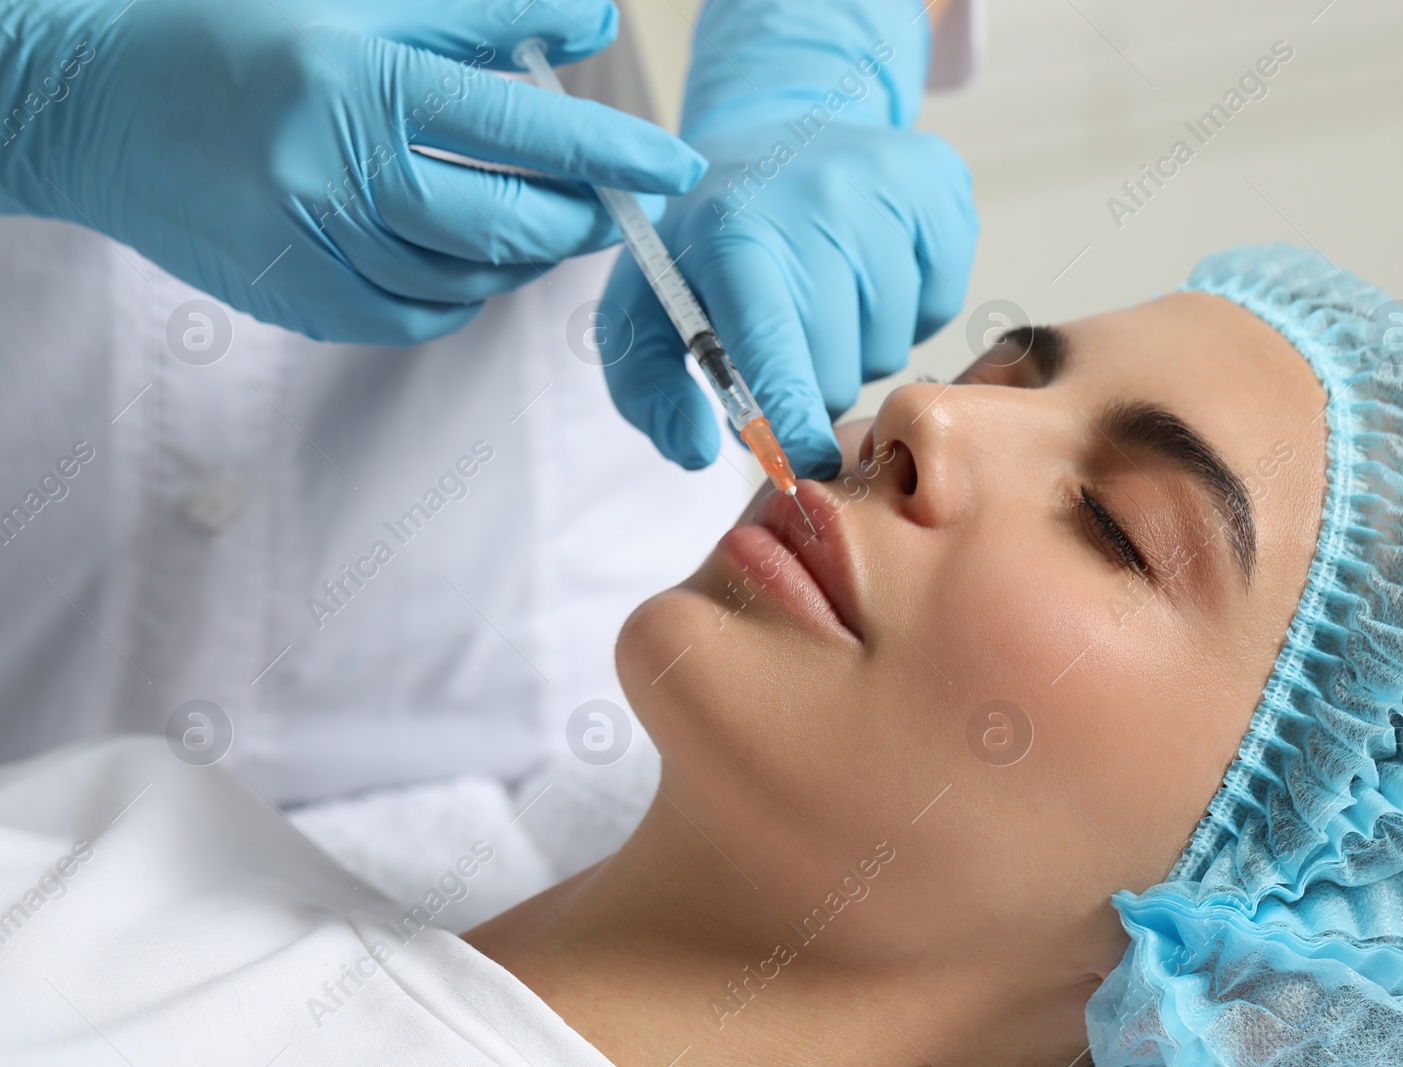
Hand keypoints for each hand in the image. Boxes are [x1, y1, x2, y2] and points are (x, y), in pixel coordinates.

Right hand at [0, 0, 706, 344]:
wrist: (94, 108)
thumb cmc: (234, 34)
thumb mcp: (357, 1)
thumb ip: (485, 16)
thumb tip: (594, 27)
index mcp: (359, 87)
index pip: (521, 133)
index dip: (613, 155)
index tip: (677, 167)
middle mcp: (339, 180)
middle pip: (509, 227)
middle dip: (579, 219)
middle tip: (611, 202)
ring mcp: (317, 254)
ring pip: (472, 282)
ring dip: (523, 256)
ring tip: (533, 216)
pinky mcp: (302, 305)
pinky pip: (422, 316)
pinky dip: (464, 287)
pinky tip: (461, 249)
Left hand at [598, 0, 976, 478]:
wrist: (777, 121)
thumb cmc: (709, 236)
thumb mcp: (647, 302)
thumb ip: (648, 389)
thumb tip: (697, 452)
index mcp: (735, 232)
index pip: (776, 353)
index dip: (791, 423)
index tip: (802, 462)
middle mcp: (818, 201)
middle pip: (840, 372)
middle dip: (812, 384)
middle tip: (788, 339)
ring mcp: (887, 188)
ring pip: (892, 348)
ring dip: (859, 347)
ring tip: (827, 295)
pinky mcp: (940, 184)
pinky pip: (939, 307)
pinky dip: (908, 310)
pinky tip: (871, 270)